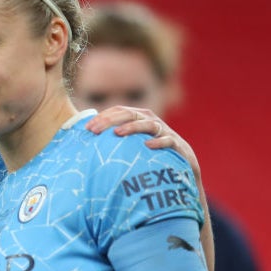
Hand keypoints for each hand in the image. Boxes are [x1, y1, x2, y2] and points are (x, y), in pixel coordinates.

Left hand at [85, 105, 200, 179]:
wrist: (184, 159)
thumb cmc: (152, 150)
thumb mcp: (133, 142)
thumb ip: (116, 139)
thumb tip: (90, 144)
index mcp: (139, 116)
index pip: (118, 110)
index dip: (102, 117)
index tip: (86, 128)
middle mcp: (150, 119)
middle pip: (128, 114)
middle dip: (110, 121)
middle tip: (94, 131)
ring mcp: (163, 130)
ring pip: (147, 124)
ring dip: (131, 127)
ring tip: (117, 133)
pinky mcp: (175, 143)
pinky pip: (167, 141)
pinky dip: (158, 142)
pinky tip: (148, 145)